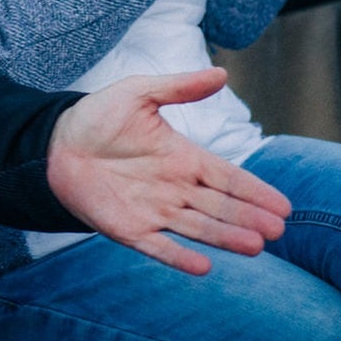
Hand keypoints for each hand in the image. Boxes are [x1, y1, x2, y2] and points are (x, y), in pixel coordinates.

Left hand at [47, 66, 289, 273]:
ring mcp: (154, 210)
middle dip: (249, 218)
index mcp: (183, 158)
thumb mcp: (139, 93)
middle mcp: (175, 188)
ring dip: (226, 237)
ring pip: (198, 228)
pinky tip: (203, 267)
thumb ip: (179, 88)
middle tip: (278, 230)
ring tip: (256, 246)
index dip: (255, 191)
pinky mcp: (129, 229)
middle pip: (220, 206)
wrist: (56, 143)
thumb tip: (222, 73)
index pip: (227, 177)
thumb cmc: (99, 117)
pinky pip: (159, 247)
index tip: (284, 206)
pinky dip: (180, 257)